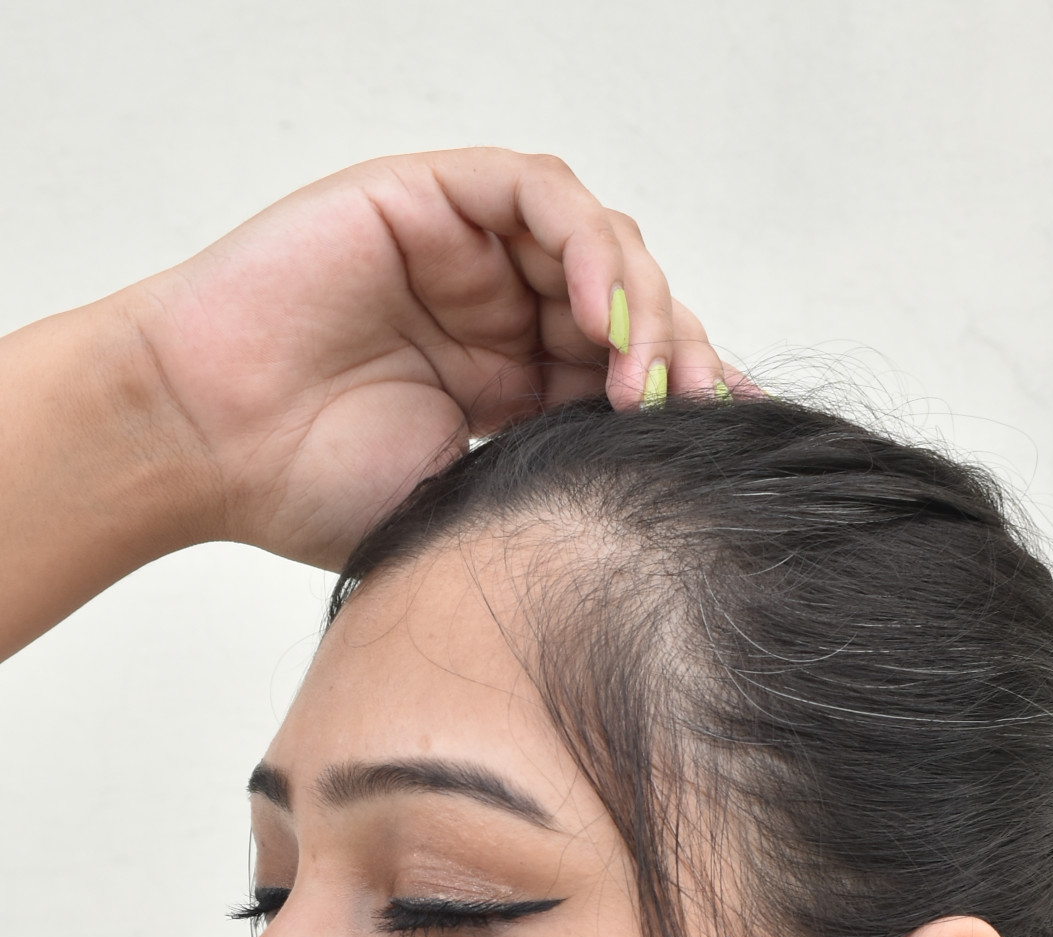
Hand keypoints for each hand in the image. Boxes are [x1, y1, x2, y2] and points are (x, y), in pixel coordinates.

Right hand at [118, 148, 727, 566]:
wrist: (207, 444)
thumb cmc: (308, 487)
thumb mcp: (465, 505)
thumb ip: (552, 481)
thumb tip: (655, 509)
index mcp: (516, 388)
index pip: (628, 374)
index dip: (686, 402)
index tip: (730, 451)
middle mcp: (502, 314)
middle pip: (630, 307)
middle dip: (679, 357)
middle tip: (701, 415)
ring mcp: (470, 254)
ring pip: (599, 246)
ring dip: (642, 306)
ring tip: (645, 380)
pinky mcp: (433, 198)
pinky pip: (540, 195)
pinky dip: (587, 243)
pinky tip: (601, 315)